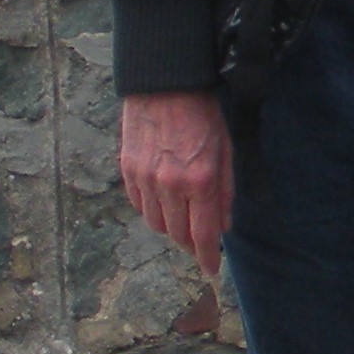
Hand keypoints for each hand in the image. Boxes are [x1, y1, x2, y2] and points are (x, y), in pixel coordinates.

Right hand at [120, 90, 235, 272]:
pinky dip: (151, 210)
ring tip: (182, 221)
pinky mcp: (127, 170)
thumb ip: (225, 190)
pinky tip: (163, 203)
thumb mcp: (227, 149)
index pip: (203, 235)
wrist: (165, 83)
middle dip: (190, 244)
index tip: (210, 270)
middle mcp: (169, 185)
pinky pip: (138, 204)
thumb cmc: (203, 113)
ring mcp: (144, 179)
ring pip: (155, 223)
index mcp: (200, 181)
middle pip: (177, 234)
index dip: (207, 257)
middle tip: (200, 244)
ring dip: (170, 228)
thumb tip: (224, 225)